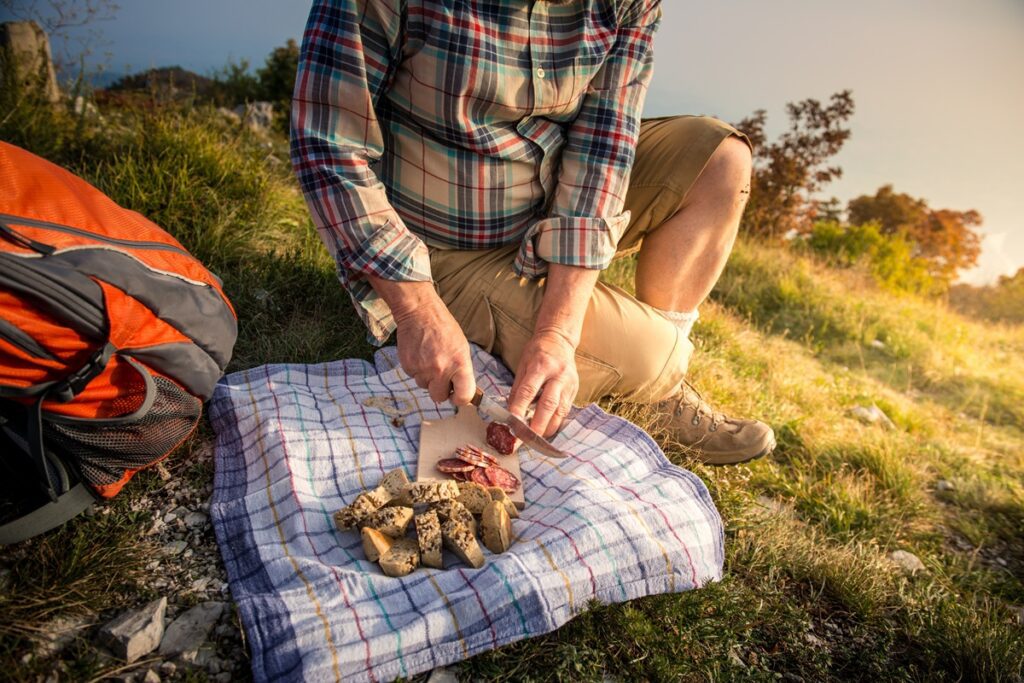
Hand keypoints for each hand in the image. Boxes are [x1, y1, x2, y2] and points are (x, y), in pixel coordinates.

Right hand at [383, 282, 475, 404]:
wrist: (419, 313)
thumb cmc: (444, 328)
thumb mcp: (461, 347)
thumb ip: (462, 370)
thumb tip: (462, 389)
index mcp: (460, 364)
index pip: (464, 396)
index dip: (460, 398)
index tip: (457, 395)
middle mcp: (441, 369)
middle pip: (439, 397)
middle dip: (440, 389)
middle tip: (440, 375)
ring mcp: (423, 369)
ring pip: (424, 386)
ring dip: (427, 377)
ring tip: (429, 357)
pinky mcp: (408, 366)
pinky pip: (414, 376)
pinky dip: (416, 368)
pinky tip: (419, 354)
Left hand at [507, 329, 578, 437]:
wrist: (559, 340)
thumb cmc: (537, 352)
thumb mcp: (523, 364)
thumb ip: (518, 388)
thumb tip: (510, 412)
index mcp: (541, 365)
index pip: (528, 390)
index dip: (519, 408)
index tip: (512, 424)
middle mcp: (558, 375)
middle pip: (548, 404)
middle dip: (538, 424)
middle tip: (528, 439)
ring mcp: (569, 383)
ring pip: (561, 410)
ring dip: (549, 427)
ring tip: (538, 439)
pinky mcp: (575, 390)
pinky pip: (566, 410)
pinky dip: (557, 422)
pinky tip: (549, 429)